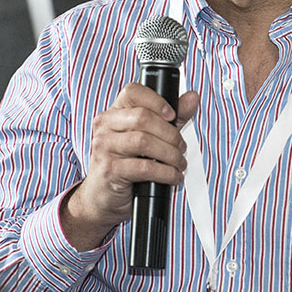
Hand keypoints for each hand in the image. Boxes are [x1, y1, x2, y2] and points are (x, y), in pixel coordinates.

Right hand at [60, 83, 199, 250]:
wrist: (100, 199)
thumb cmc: (124, 166)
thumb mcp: (147, 138)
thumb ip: (170, 119)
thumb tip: (191, 97)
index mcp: (113, 113)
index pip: (133, 92)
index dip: (156, 100)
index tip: (172, 115)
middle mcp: (104, 126)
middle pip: (143, 117)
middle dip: (170, 134)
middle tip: (181, 148)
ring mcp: (104, 147)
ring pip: (144, 141)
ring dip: (170, 154)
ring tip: (179, 163)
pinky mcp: (109, 170)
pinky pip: (144, 167)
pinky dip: (166, 173)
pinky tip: (173, 176)